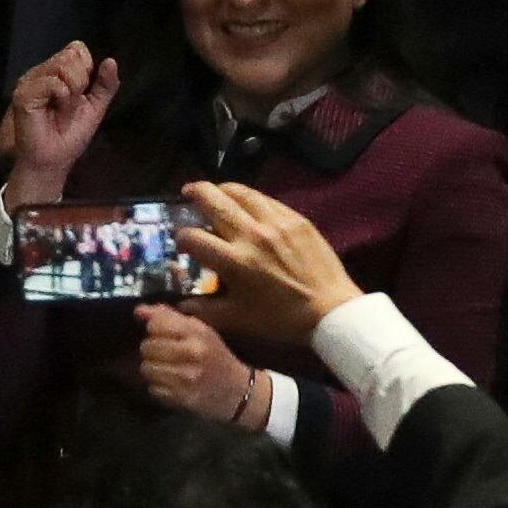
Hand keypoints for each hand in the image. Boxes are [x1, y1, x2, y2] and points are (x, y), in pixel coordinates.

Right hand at [0, 43, 118, 206]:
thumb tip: (111, 60)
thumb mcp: (96, 106)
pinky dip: (62, 96)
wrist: (54, 159)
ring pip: (64, 65)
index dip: (86, 69)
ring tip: (62, 109)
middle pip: (72, 55)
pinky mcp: (23, 94)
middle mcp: (41, 72)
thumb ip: (106, 84)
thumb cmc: (71, 133)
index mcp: (57, 71)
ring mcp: (30, 82)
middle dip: (81, 82)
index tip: (82, 92)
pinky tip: (54, 110)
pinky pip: (53, 82)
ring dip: (73, 91)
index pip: (77, 48)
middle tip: (70, 104)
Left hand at [136, 302, 262, 427]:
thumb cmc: (216, 355)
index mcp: (198, 333)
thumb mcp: (201, 330)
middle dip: (152, 349)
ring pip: (146, 368)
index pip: (156, 325)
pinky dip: (158, 385)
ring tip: (167, 368)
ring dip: (153, 368)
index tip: (164, 333)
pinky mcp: (179, 398)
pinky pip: (152, 388)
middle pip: (147, 346)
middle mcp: (191, 354)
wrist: (237, 390)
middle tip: (166, 353)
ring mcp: (185, 378)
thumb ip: (169, 317)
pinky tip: (171, 383)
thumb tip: (138, 311)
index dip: (155, 328)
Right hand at [176, 180, 362, 345]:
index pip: (194, 238)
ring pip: (243, 193)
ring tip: (215, 190)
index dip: (181, 237)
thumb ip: (203, 310)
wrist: (328, 308)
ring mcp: (276, 222)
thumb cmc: (280, 317)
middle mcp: (252, 235)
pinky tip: (246, 201)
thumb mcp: (237, 318)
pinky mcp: (296, 218)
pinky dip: (251, 197)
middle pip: (215, 202)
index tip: (181, 240)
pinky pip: (268, 199)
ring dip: (224, 189)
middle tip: (187, 190)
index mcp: (234, 261)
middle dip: (196, 193)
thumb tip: (179, 304)